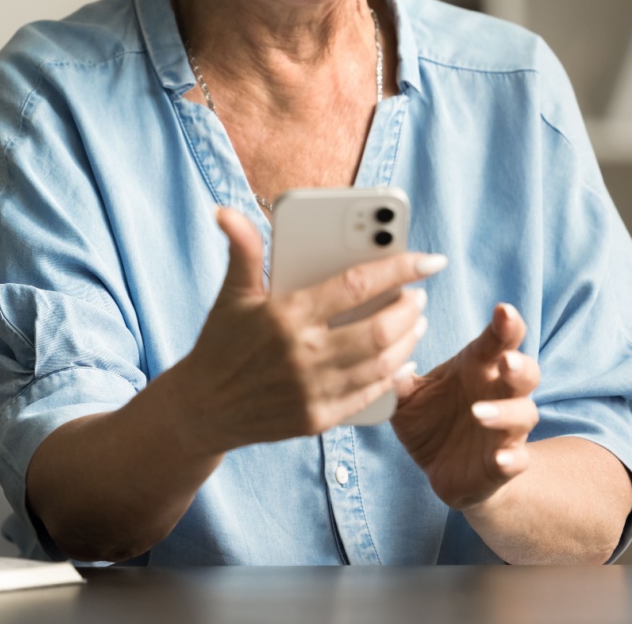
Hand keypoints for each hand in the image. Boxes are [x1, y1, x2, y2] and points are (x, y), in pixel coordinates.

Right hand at [170, 208, 439, 453]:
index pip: (356, 284)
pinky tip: (403, 359)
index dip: (399, 268)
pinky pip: (369, 395)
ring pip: (381, 363)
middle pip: (379, 328)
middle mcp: (303, 353)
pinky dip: (393, 376)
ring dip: (408, 339)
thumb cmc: (220, 343)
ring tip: (416, 320)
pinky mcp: (318, 419)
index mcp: (286, 314)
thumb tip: (227, 211)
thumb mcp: (232, 294)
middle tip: (418, 293)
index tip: (429, 260)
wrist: (202, 409)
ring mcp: (312, 390)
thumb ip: (242, 249)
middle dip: (409, 308)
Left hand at [391, 301, 540, 510]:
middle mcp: (499, 394)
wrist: (445, 470)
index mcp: (477, 368)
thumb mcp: (406, 397)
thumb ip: (398, 378)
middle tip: (506, 361)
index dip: (506, 325)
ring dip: (505, 413)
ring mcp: (506, 430)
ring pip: (523, 414)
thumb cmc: (430, 420)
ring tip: (477, 413)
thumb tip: (386, 360)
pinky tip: (501, 459)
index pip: (498, 341)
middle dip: (518, 365)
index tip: (503, 309)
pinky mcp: (504, 463)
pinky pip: (517, 460)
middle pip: (524, 373)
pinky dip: (512, 459)